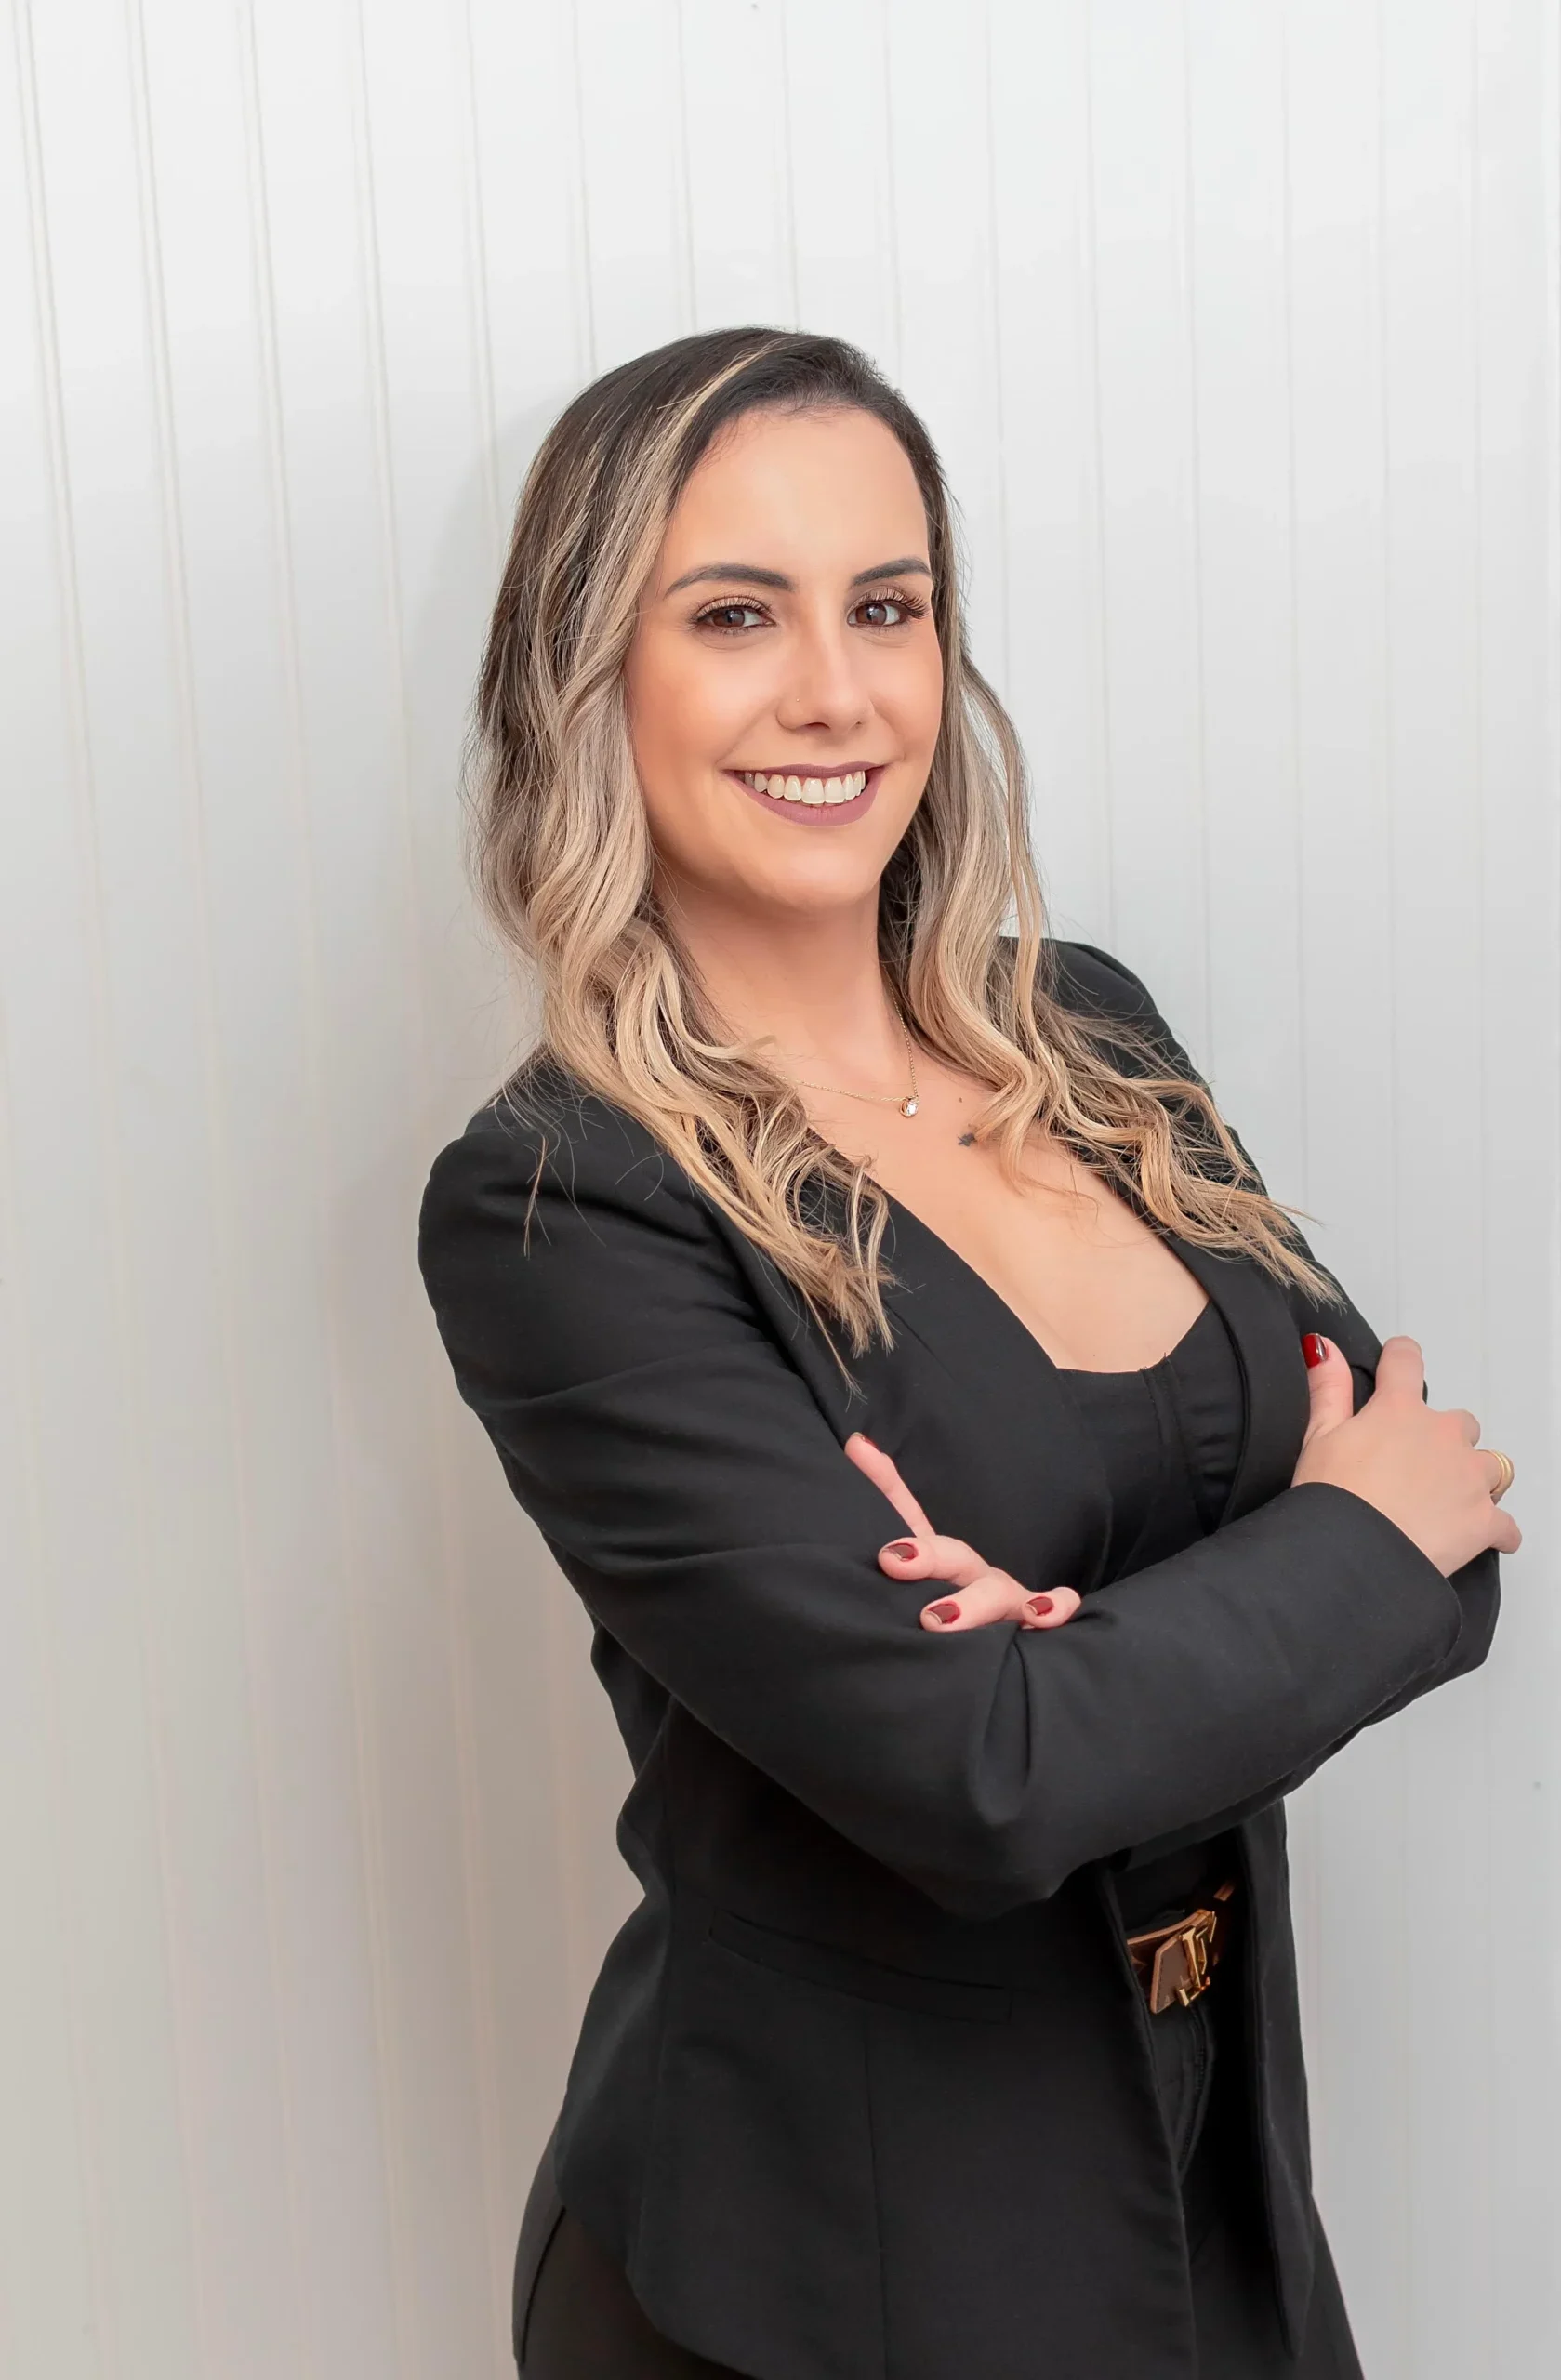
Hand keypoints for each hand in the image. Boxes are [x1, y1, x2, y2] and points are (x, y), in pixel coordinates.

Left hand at [844, 1432, 1081, 1632]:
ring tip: (935, 1620)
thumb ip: (885, 1500)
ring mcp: (1008, 1598)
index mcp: (944, 1560)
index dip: (906, 1541)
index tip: (886, 1554)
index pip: (920, 1536)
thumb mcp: (909, 1559)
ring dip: (973, 1603)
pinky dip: (1056, 1606)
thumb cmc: (941, 1596)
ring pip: (997, 1593)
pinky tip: (1043, 1614)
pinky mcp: (1032, 1623)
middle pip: (956, 1558)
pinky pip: (1056, 1609)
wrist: (979, 1639)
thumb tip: (857, 1442)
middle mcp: (976, 1574)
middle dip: (929, 1560)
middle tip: (895, 1566)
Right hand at [1292, 1333, 1521, 1574]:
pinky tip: (1478, 1538)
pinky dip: (1497, 1531)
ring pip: (1492, 1466)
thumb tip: (1324, 1348)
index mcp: (1399, 1411)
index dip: (1401, 1358)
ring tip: (1446, 1501)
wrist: (1354, 1557)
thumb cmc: (1332, 1500)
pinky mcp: (1484, 1521)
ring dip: (1475, 1479)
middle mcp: (1443, 1436)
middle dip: (1443, 1439)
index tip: (1400, 1362)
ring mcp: (1469, 1478)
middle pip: (1459, 1422)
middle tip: (1412, 1466)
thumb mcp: (1318, 1436)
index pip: (1406, 1362)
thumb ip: (1328, 1387)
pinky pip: (1506, 1524)